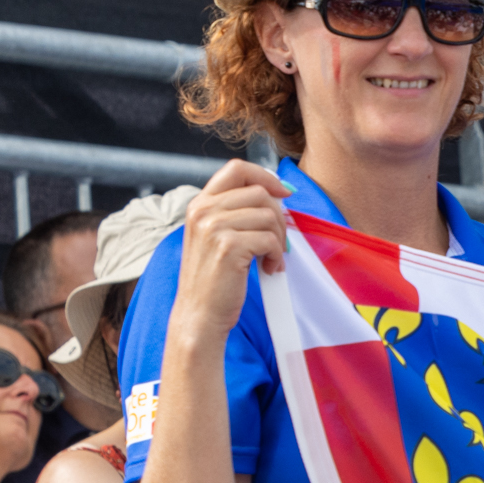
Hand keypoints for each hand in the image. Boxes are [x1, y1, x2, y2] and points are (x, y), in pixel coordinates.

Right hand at [169, 159, 292, 350]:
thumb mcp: (216, 236)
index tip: (284, 193)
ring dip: (279, 239)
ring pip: (269, 215)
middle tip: (277, 244)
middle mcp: (203, 210)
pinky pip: (270, 239)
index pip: (236, 169)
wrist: (199, 313)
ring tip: (271, 259)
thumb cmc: (215, 279)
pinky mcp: (228, 246)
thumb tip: (276, 195)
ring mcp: (213, 227)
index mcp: (200, 204)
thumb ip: (235, 213)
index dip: (266, 176)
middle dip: (279, 218)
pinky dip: (277, 255)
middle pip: (260, 192)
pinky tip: (269, 269)